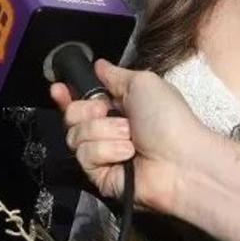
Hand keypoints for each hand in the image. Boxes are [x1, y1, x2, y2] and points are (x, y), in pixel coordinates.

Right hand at [50, 60, 206, 213]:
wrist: (181, 160)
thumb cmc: (169, 119)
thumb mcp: (143, 83)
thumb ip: (116, 74)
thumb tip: (99, 64)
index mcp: (119, 107)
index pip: (83, 100)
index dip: (68, 95)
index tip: (58, 89)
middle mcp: (109, 130)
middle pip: (72, 116)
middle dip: (87, 110)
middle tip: (107, 112)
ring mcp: (104, 154)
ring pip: (76, 135)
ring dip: (104, 131)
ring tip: (130, 138)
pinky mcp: (100, 175)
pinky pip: (85, 155)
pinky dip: (107, 150)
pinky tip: (128, 154)